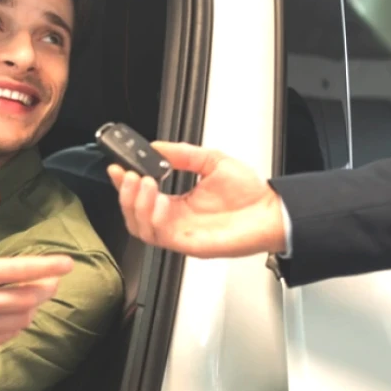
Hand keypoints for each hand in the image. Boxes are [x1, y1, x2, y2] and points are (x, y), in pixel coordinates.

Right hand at [0, 188, 73, 353]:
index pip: (13, 271)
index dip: (44, 267)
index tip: (67, 263)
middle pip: (23, 298)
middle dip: (46, 288)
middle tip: (54, 279)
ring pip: (19, 318)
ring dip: (34, 305)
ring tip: (35, 293)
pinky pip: (8, 334)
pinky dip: (19, 321)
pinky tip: (17, 310)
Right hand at [108, 141, 287, 257]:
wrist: (271, 212)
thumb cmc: (249, 195)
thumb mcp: (212, 161)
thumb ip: (184, 154)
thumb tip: (157, 146)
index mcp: (178, 204)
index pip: (141, 196)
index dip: (125, 183)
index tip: (119, 167)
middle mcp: (175, 220)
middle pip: (133, 214)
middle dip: (125, 193)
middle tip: (129, 175)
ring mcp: (180, 233)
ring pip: (140, 227)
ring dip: (136, 204)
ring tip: (144, 183)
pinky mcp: (187, 243)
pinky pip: (159, 236)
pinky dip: (152, 217)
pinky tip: (158, 201)